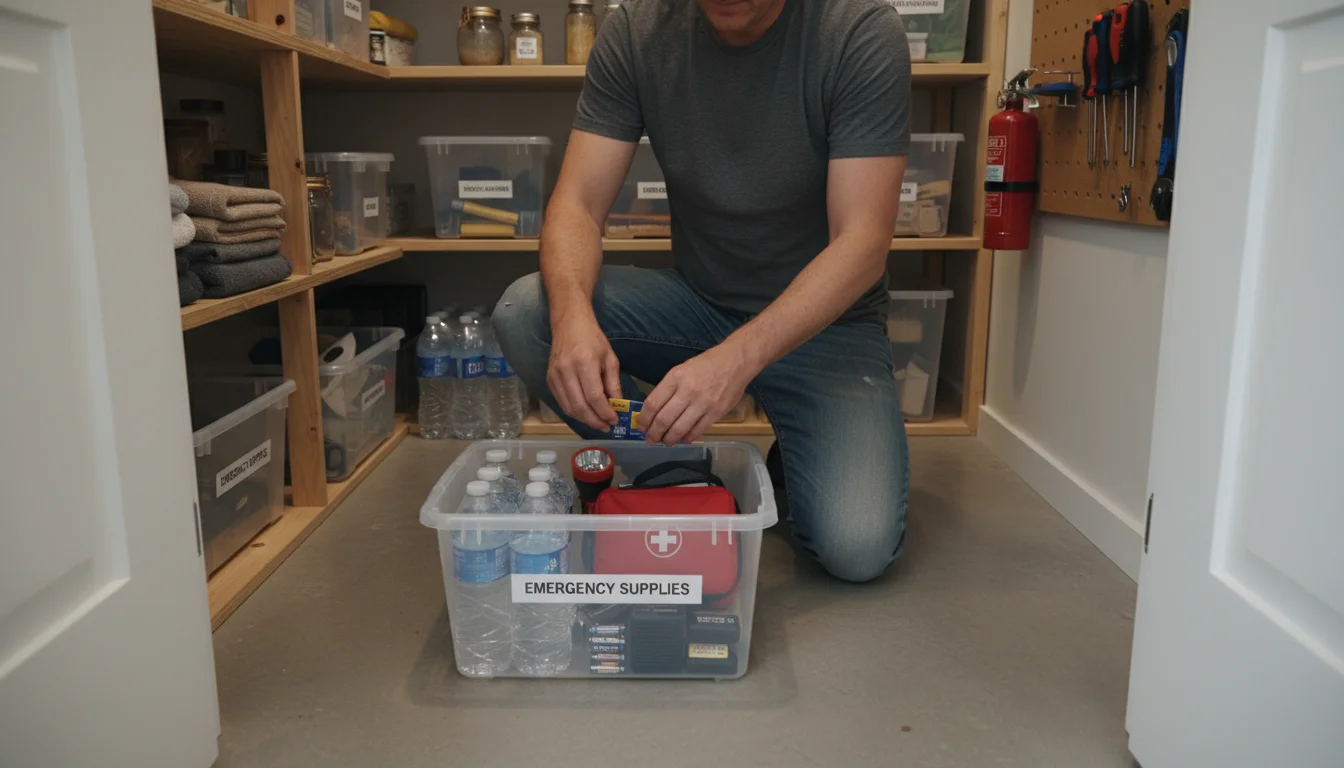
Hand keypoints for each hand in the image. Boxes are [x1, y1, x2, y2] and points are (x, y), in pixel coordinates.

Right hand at [548, 314, 620, 430]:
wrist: (569, 324)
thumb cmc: (593, 339)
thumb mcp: (610, 359)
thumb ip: (613, 384)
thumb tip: (617, 406)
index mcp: (584, 363)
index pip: (594, 397)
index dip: (604, 412)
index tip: (614, 420)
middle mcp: (566, 371)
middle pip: (580, 406)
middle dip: (595, 421)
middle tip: (606, 427)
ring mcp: (555, 376)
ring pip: (569, 408)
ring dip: (584, 419)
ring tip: (598, 423)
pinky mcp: (549, 380)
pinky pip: (561, 402)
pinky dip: (574, 412)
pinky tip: (585, 413)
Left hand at [640, 343, 757, 444]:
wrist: (735, 361)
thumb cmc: (706, 364)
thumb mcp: (681, 369)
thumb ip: (668, 389)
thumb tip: (654, 411)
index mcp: (676, 378)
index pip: (653, 403)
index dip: (644, 419)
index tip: (641, 426)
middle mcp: (688, 391)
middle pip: (664, 419)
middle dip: (653, 434)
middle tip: (650, 439)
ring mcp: (703, 404)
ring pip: (679, 429)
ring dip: (669, 439)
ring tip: (665, 442)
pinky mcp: (716, 413)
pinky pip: (697, 431)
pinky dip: (687, 438)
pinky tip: (683, 439)